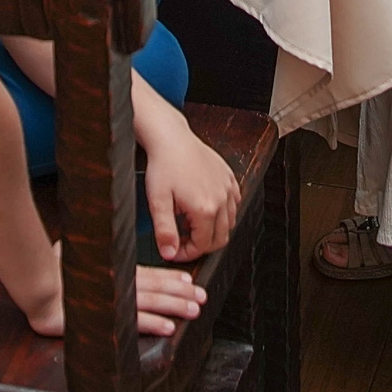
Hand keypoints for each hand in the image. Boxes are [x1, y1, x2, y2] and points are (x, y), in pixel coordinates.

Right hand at [22, 249, 208, 337]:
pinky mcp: (103, 315)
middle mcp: (116, 281)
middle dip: (179, 292)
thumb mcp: (77, 253)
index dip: (169, 278)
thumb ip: (94, 251)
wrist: (35, 283)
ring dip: (173, 306)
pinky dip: (152, 323)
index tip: (189, 281)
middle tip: (201, 297)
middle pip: (154, 287)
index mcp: (112, 268)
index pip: (147, 274)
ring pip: (150, 301)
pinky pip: (132, 321)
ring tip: (193, 310)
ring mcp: (111, 298)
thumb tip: (100, 242)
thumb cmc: (52, 268)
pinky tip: (168, 327)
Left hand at [142, 120, 240, 262]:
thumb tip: (169, 253)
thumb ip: (165, 231)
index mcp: (205, 208)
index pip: (203, 245)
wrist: (171, 138)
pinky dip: (224, 212)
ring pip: (230, 222)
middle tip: (183, 241)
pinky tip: (206, 207)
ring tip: (191, 223)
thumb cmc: (163, 165)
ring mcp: (227, 187)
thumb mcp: (157, 202)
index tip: (175, 251)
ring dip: (213, 229)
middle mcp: (221, 199)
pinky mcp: (228, 177)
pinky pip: (234, 203)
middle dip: (202, 245)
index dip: (188, 253)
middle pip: (220, 238)